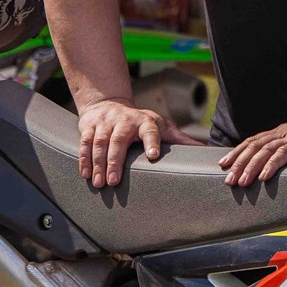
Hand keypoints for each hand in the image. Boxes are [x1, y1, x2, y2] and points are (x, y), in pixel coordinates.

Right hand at [78, 99, 200, 187]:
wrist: (108, 103)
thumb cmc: (139, 121)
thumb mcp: (161, 126)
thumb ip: (179, 140)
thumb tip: (203, 152)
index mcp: (146, 122)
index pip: (150, 130)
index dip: (152, 141)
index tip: (154, 155)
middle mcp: (125, 120)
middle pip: (119, 140)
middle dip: (115, 161)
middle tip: (114, 182)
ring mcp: (106, 123)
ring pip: (100, 142)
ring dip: (98, 163)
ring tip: (99, 183)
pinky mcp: (90, 125)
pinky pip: (84, 142)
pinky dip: (84, 158)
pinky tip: (85, 174)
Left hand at [218, 118, 286, 185]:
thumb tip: (272, 166)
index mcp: (283, 132)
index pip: (254, 141)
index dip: (237, 153)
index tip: (224, 165)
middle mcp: (284, 131)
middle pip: (254, 145)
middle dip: (238, 163)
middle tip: (227, 179)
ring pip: (265, 150)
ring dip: (251, 167)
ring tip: (241, 181)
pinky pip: (284, 154)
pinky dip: (271, 165)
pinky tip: (263, 176)